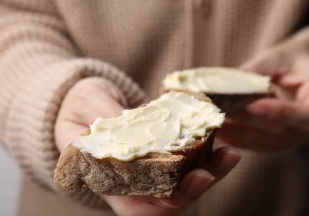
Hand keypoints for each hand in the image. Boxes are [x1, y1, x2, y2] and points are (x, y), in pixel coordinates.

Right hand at [54, 77, 240, 214]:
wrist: (85, 102)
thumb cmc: (78, 105)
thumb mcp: (85, 104)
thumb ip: (104, 116)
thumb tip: (130, 125)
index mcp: (104, 178)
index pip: (135, 205)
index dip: (163, 201)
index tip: (187, 182)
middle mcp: (129, 181)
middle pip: (166, 200)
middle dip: (195, 187)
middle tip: (219, 164)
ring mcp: (146, 169)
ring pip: (180, 184)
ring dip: (208, 172)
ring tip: (230, 154)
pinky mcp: (160, 153)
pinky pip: (183, 161)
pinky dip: (204, 154)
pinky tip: (219, 138)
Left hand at [218, 40, 308, 149]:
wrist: (308, 70)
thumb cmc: (296, 59)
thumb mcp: (280, 56)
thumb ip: (257, 70)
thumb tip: (222, 83)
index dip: (281, 113)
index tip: (253, 106)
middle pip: (285, 132)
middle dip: (250, 125)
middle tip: (221, 116)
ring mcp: (300, 136)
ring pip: (271, 143)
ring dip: (241, 136)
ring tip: (215, 126)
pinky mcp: (284, 140)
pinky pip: (263, 145)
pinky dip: (241, 140)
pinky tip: (221, 133)